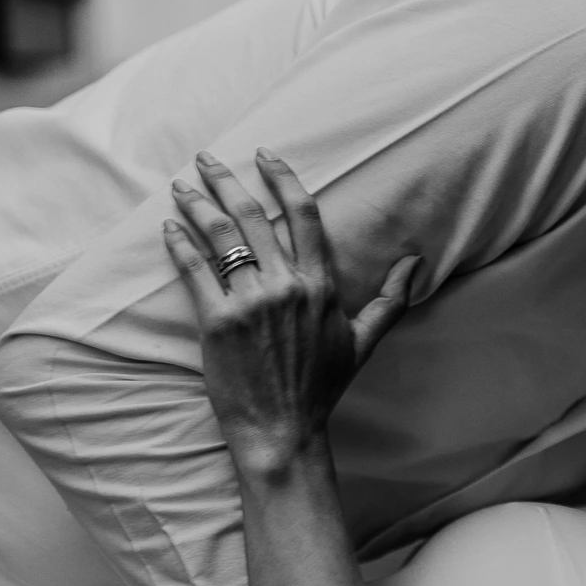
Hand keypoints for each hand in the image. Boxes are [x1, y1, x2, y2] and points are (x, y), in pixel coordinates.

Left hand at [166, 150, 417, 477]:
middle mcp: (287, 286)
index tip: (265, 155)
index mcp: (320, 285)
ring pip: (221, 236)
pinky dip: (179, 244)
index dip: (283, 178)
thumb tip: (416, 261)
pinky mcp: (218, 323)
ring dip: (197, 203)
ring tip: (180, 185)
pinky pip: (195, 271)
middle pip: (253, 215)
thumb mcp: (363, 341)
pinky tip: (168, 227)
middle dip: (226, 179)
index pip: (303, 214)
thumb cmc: (321, 389)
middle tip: (206, 157)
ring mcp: (251, 303)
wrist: (283, 431)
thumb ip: (391, 298)